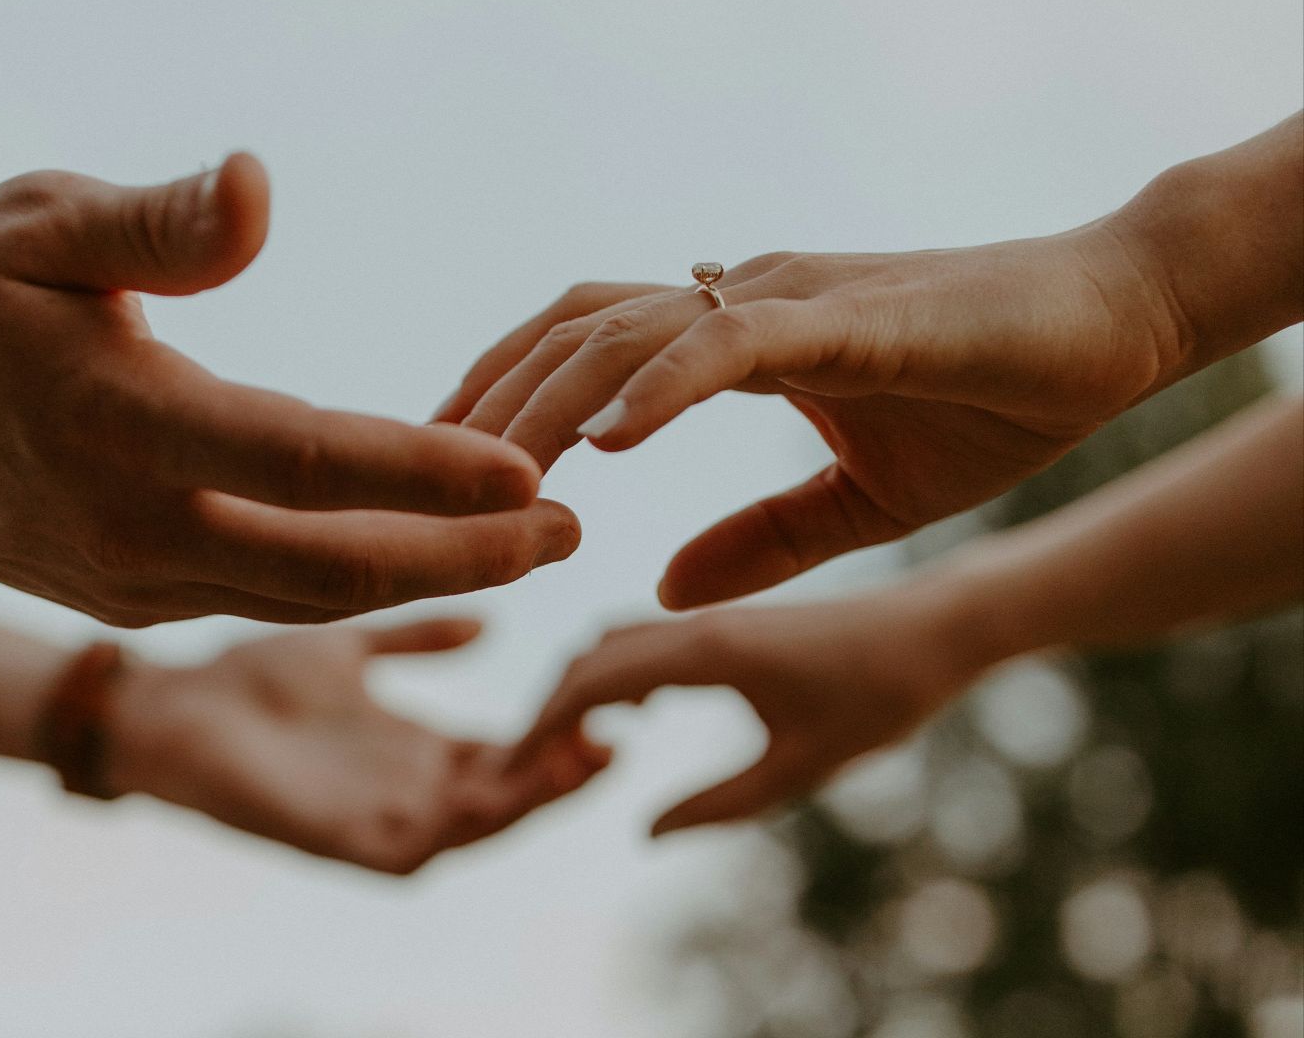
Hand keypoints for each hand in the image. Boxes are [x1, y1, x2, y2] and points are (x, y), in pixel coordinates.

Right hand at [0, 154, 576, 625]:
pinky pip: (253, 597)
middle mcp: (126, 530)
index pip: (309, 464)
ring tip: (517, 541)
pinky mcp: (113, 594)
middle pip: (332, 569)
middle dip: (467, 557)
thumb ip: (157, 223)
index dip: (429, 474)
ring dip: (418, 573)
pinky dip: (341, 576)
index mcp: (118, 428)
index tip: (537, 474)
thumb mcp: (35, 220)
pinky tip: (397, 539)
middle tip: (572, 532)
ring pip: (298, 598)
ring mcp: (119, 579)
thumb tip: (260, 187)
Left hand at [111, 618, 609, 873]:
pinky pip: (418, 849)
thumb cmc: (250, 680)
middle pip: (510, 790)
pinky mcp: (340, 841)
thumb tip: (487, 618)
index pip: (511, 749)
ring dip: (531, 799)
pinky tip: (496, 793)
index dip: (561, 726)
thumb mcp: (351, 645)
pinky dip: (463, 827)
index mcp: (418, 747)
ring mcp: (378, 817)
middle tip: (615, 728)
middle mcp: (409, 787)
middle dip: (565, 768)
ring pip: (477, 824)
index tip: (610, 689)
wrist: (171, 705)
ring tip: (578, 758)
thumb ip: (416, 636)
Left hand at [441, 225, 1182, 608]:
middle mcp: (741, 297)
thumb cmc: (995, 400)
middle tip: (427, 475)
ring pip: (625, 330)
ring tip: (494, 478)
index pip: (587, 344)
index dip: (510, 397)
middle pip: (574, 328)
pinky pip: (724, 340)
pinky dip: (656, 387)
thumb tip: (663, 585)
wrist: (1116, 330)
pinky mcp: (841, 314)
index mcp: (737, 336)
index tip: (451, 466)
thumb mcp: (855, 502)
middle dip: (493, 399)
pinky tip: (604, 447)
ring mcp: (785, 297)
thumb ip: (759, 541)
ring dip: (548, 403)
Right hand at [514, 592, 973, 836]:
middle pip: (590, 657)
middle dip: (550, 711)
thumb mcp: (803, 767)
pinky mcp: (728, 621)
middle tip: (531, 770)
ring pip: (614, 642)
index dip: (544, 725)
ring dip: (583, 689)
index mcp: (707, 652)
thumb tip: (644, 833)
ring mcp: (711, 618)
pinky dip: (619, 674)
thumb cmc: (881, 697)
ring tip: (577, 750)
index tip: (516, 769)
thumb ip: (721, 804)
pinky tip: (642, 717)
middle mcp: (697, 624)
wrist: (936, 627)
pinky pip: (647, 639)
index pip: (592, 680)